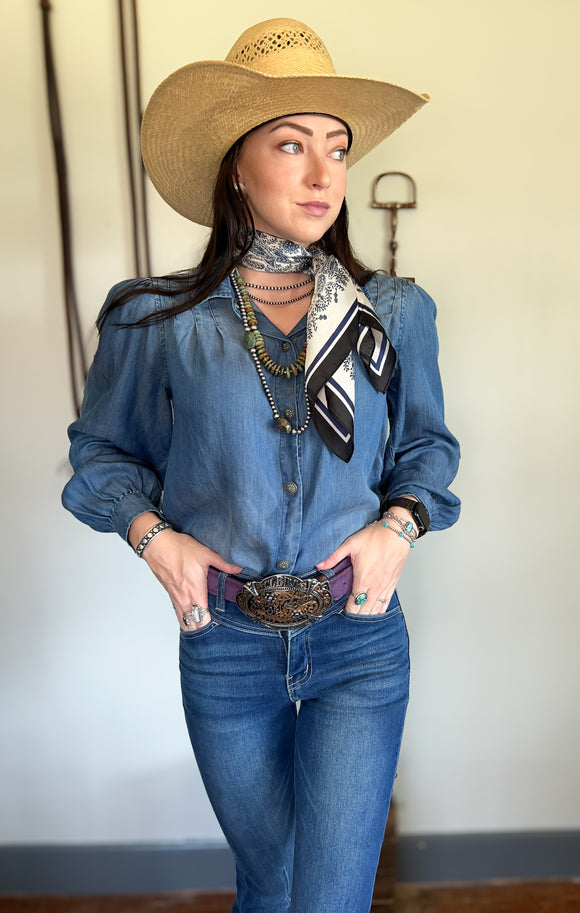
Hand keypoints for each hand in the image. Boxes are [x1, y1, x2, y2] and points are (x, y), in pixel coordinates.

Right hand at [130, 515, 241, 629]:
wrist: (157, 545)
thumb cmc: (179, 549)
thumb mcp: (206, 554)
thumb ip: (224, 563)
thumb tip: (239, 568)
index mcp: (196, 592)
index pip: (203, 618)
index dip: (210, 625)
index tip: (219, 626)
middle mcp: (184, 598)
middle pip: (193, 623)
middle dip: (202, 628)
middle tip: (212, 630)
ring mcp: (175, 597)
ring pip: (183, 619)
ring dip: (191, 624)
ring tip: (201, 628)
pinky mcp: (169, 592)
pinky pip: (177, 610)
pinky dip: (183, 616)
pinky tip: (188, 616)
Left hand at [316, 513, 413, 614]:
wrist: (397, 533)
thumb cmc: (375, 537)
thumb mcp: (350, 544)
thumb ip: (334, 557)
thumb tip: (320, 565)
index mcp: (363, 579)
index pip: (354, 603)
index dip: (348, 611)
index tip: (343, 611)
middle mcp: (375, 585)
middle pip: (365, 609)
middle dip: (356, 614)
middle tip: (349, 615)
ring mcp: (385, 585)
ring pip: (376, 608)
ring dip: (368, 613)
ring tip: (360, 615)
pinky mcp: (393, 583)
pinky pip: (387, 601)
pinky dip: (380, 609)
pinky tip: (376, 612)